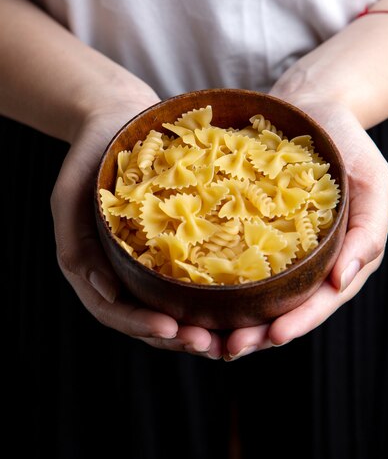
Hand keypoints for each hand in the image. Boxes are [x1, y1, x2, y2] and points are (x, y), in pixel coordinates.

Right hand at [50, 89, 223, 358]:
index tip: (173, 329)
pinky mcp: (178, 238)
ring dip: (202, 323)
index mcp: (96, 265)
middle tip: (213, 346)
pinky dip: (215, 290)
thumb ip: (75, 244)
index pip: (116, 310)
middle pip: (150, 316)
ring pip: (177, 302)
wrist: (119, 117)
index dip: (141, 325)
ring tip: (232, 335)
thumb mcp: (69, 195)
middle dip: (180, 336)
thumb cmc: (90, 154)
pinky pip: (197, 271)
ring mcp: (153, 256)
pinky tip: (242, 294)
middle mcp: (127, 268)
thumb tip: (106, 293)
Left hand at [222, 94, 387, 360]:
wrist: (313, 105)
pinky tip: (194, 290)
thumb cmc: (348, 142)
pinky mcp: (253, 225)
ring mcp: (279, 244)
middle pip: (284, 306)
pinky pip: (235, 257)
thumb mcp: (374, 182)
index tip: (272, 337)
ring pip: (256, 291)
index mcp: (341, 254)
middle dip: (257, 332)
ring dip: (233, 317)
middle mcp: (308, 258)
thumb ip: (368, 232)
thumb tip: (343, 281)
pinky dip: (218, 279)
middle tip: (226, 348)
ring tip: (204, 335)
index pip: (321, 300)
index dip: (298, 322)